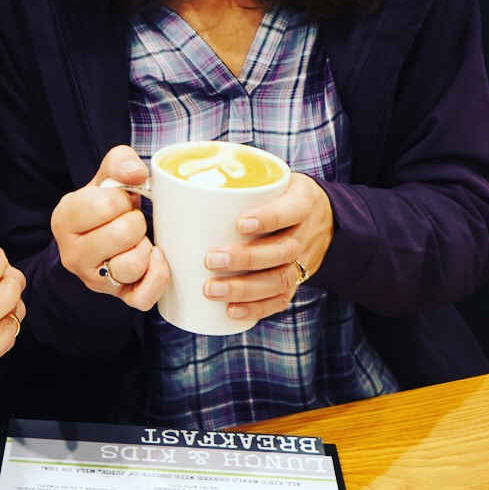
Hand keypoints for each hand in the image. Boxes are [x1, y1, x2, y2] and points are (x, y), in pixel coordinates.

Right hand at [51, 145, 169, 311]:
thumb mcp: (105, 178)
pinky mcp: (117, 299)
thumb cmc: (104, 207)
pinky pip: (144, 296)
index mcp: (64, 220)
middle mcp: (72, 255)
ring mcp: (93, 281)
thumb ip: (119, 162)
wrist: (99, 241)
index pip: (106, 205)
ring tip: (135, 241)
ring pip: (134, 264)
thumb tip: (137, 173)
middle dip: (136, 221)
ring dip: (144, 247)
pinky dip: (157, 275)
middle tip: (129, 221)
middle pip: (124, 233)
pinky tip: (152, 259)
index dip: (122, 199)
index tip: (118, 202)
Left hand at [201, 172, 334, 324]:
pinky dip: (256, 309)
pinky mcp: (295, 282)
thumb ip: (234, 181)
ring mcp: (303, 261)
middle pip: (283, 249)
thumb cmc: (280, 195)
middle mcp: (305, 233)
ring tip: (212, 289)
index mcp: (302, 201)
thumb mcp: (272, 179)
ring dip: (245, 288)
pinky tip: (231, 311)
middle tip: (211, 259)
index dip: (269, 218)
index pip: (292, 209)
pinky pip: (280, 300)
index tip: (239, 223)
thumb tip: (164, 181)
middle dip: (246, 258)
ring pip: (281, 279)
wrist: (323, 220)